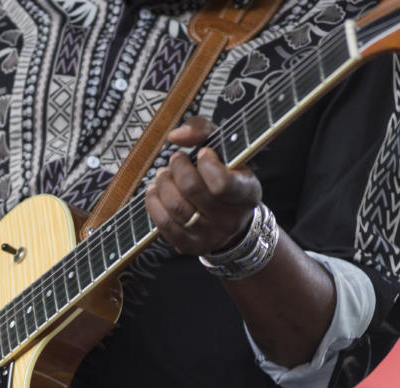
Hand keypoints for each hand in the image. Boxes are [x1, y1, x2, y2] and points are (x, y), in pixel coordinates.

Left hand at [145, 116, 261, 254]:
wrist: (231, 220)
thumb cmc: (226, 175)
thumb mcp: (225, 148)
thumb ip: (202, 130)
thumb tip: (175, 136)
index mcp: (247, 193)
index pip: (223, 183)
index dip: (207, 164)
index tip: (203, 153)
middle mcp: (231, 218)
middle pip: (192, 190)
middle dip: (177, 168)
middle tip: (175, 160)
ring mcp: (210, 235)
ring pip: (175, 206)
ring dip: (162, 184)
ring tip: (162, 175)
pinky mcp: (191, 245)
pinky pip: (164, 225)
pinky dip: (153, 204)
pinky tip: (153, 192)